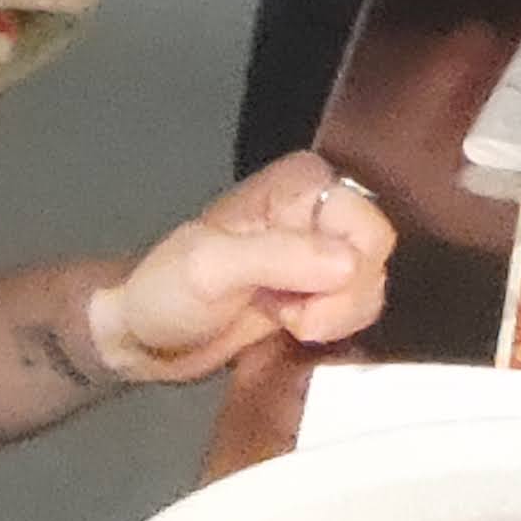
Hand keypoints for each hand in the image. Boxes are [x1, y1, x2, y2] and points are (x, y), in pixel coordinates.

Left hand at [85, 153, 391, 385]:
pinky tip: (291, 326)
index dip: (343, 273)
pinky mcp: (318, 286)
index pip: (368, 227)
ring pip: (371, 286)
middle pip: (376, 257)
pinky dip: (333, 327)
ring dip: (333, 317)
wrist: (144, 335)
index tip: (294, 298)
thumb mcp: (211, 268)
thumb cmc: (167, 292)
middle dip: (339, 300)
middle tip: (288, 314)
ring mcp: (321, 249)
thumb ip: (280, 258)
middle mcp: (321, 208)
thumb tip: (350, 264)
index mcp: (302, 184)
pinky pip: (357, 307)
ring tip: (283, 318)